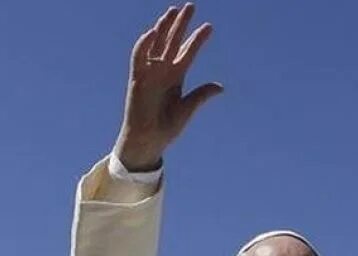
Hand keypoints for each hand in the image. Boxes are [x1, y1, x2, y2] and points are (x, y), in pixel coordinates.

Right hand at [114, 3, 222, 170]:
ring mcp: (149, 73)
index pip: (188, 52)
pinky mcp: (137, 79)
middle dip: (181, 24)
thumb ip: (201, 95)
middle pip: (172, 41)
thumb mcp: (188, 108)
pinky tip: (152, 32)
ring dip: (163, 27)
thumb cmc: (167, 126)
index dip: (197, 39)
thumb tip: (220, 86)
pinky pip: (139, 58)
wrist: (150, 140)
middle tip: (191, 6)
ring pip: (156, 44)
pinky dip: (144, 45)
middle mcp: (163, 71)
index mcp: (176, 77)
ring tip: (172, 11)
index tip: (208, 26)